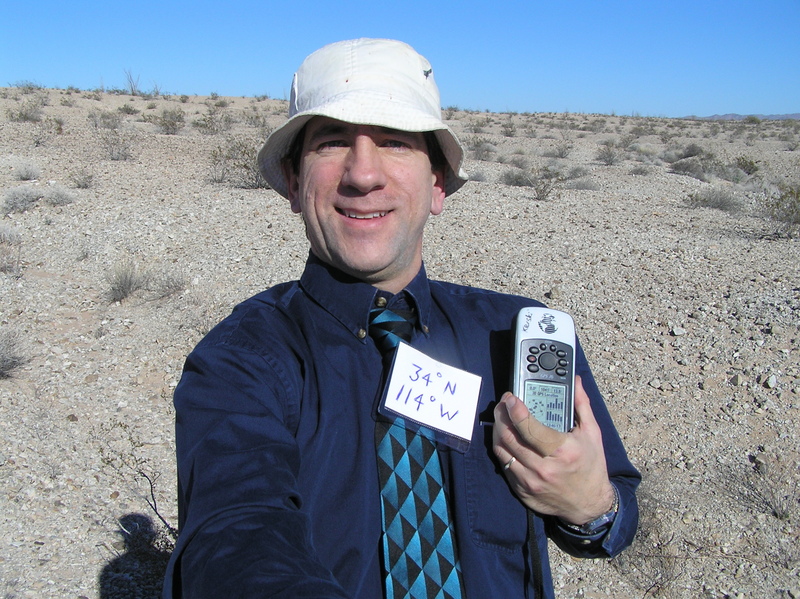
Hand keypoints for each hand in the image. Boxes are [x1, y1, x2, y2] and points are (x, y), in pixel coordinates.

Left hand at [492, 376, 615, 524]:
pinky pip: (504, 466)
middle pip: (509, 437)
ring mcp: (530, 482)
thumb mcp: (592, 434)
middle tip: (503, 405)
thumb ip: (581, 405)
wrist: (589, 505)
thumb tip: (575, 381)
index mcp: (561, 451)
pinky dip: (503, 450)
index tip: (510, 398)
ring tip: (502, 419)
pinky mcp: (522, 491)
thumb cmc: (591, 467)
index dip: (515, 409)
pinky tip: (506, 440)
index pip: (529, 427)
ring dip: (498, 431)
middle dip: (502, 416)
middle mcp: (543, 468)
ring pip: (502, 451)